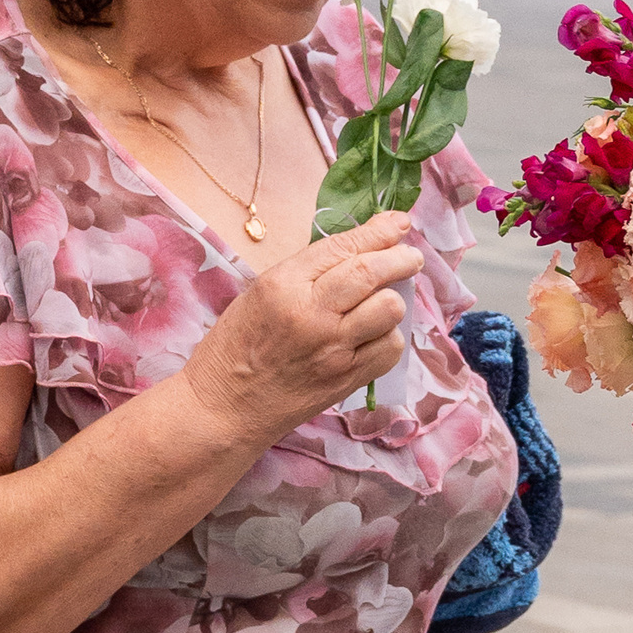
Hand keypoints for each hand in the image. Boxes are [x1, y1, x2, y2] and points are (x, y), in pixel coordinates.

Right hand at [183, 209, 421, 438]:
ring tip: (387, 299)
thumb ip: (307, 273)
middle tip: (410, 257)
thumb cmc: (234, 348)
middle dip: (400, 258)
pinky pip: (389, 349)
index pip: (343, 247)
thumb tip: (357, 253)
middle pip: (372, 273)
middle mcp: (312, 313)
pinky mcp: (346, 379)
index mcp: (283, 284)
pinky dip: (388, 337)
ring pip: (389, 309)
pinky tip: (376, 335)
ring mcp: (333, 349)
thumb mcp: (259, 293)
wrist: (223, 408)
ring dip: (394, 299)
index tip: (398, 223)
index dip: (378, 232)